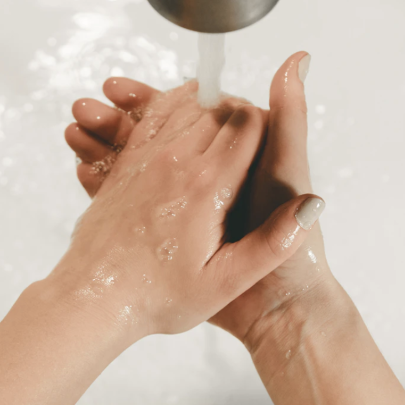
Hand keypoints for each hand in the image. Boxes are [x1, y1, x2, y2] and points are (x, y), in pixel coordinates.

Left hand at [56, 80, 323, 339]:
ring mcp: (146, 159)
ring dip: (207, 108)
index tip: (271, 140)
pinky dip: (171, 109)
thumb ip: (272, 244)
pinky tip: (182, 122)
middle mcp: (176, 162)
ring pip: (185, 105)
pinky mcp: (126, 164)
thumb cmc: (159, 297)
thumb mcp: (224, 283)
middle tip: (250, 138)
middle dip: (239, 114)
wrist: (93, 298)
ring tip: (222, 127)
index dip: (267, 123)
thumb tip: (311, 206)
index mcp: (208, 186)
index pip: (248, 123)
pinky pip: (152, 117)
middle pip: (218, 108)